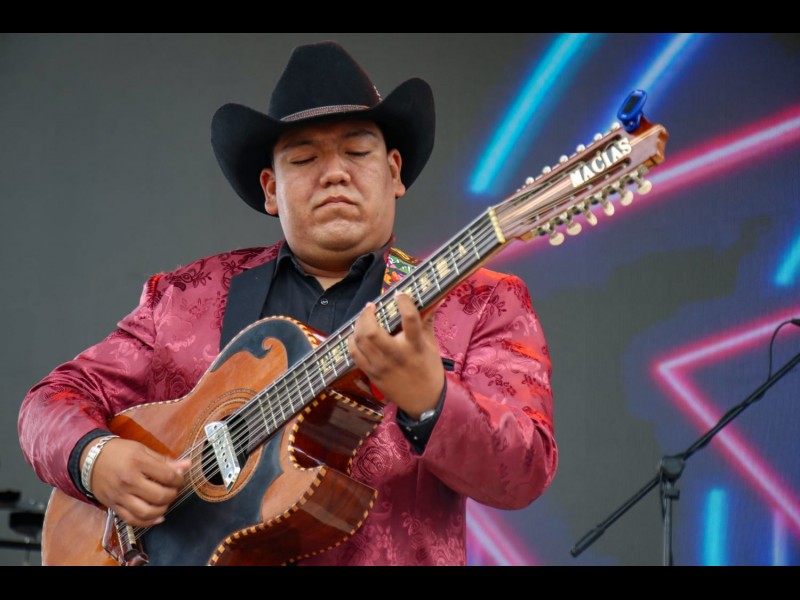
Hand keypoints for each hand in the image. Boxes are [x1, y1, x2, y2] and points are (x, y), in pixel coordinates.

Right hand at [82, 438, 190, 526]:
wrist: (90, 460)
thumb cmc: (118, 452)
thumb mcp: (142, 450)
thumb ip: (165, 460)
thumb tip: (186, 465)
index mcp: (138, 462)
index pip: (167, 476)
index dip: (179, 479)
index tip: (179, 478)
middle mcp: (128, 481)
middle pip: (159, 496)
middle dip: (172, 494)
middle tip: (173, 490)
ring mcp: (120, 496)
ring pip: (147, 512)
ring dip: (162, 510)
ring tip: (165, 502)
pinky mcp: (113, 506)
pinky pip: (133, 520)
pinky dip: (148, 522)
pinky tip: (157, 517)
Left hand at [348, 292, 443, 418]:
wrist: (424, 400)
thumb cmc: (429, 369)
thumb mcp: (432, 344)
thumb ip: (428, 320)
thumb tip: (435, 298)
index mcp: (415, 346)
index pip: (410, 319)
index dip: (403, 302)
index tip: (399, 294)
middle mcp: (396, 355)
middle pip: (372, 332)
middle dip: (367, 314)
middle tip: (372, 306)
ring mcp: (381, 366)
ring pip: (360, 341)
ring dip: (358, 324)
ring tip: (364, 317)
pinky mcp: (372, 374)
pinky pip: (354, 353)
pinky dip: (352, 340)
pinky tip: (357, 334)